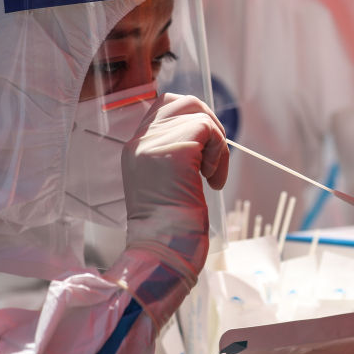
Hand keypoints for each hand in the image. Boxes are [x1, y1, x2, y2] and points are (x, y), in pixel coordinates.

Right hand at [121, 93, 228, 282]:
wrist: (162, 251)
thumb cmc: (170, 227)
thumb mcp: (166, 182)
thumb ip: (174, 155)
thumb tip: (204, 133)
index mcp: (134, 149)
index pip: (162, 107)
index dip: (190, 121)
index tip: (201, 154)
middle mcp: (140, 142)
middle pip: (182, 102)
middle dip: (208, 124)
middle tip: (212, 160)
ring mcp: (155, 144)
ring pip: (198, 113)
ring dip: (216, 142)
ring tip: (211, 174)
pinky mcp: (176, 150)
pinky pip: (208, 129)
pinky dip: (219, 153)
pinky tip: (212, 180)